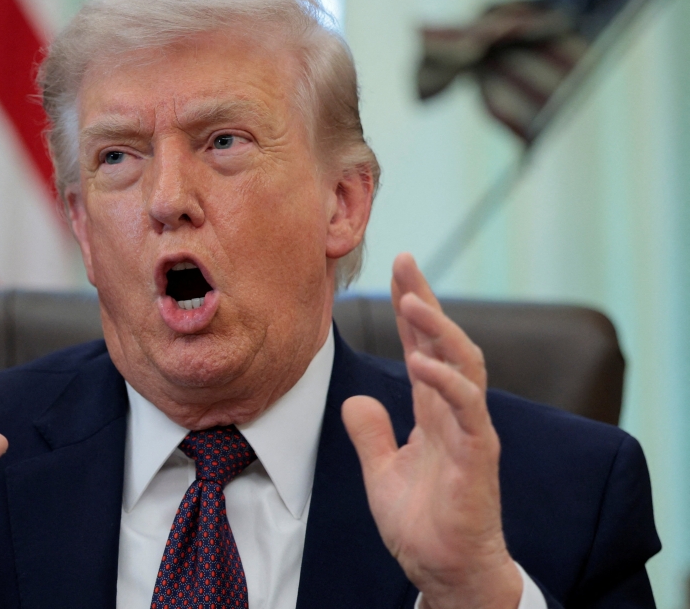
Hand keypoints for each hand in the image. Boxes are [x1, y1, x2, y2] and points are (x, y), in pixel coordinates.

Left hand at [342, 254, 521, 608]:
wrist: (445, 573)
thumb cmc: (422, 526)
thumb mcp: (382, 472)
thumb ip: (370, 434)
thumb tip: (356, 398)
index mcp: (433, 412)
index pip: (423, 347)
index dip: (412, 308)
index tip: (399, 269)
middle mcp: (454, 413)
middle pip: (445, 343)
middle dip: (426, 300)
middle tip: (406, 261)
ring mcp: (469, 431)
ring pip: (464, 365)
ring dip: (439, 330)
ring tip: (411, 300)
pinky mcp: (477, 456)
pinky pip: (466, 409)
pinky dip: (446, 381)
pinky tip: (420, 362)